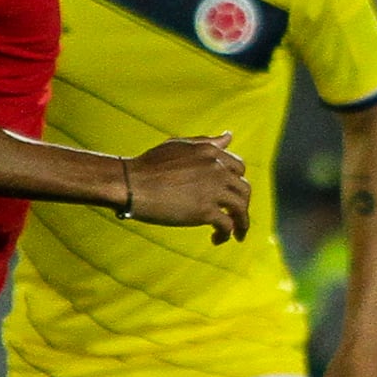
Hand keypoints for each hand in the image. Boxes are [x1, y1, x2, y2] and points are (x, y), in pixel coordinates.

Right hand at [123, 135, 248, 243]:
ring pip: (240, 208)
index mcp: (211, 152)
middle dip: (242, 204)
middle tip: (236, 217)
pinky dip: (226, 234)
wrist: (132, 183)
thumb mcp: (180, 145)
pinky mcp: (205, 211)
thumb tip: (229, 136)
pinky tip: (217, 239)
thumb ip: (207, 142)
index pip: (239, 168)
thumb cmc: (149, 164)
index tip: (231, 193)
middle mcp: (217, 169)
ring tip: (236, 234)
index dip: (236, 182)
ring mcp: (213, 190)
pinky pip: (227, 225)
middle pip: (244, 189)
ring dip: (242, 223)